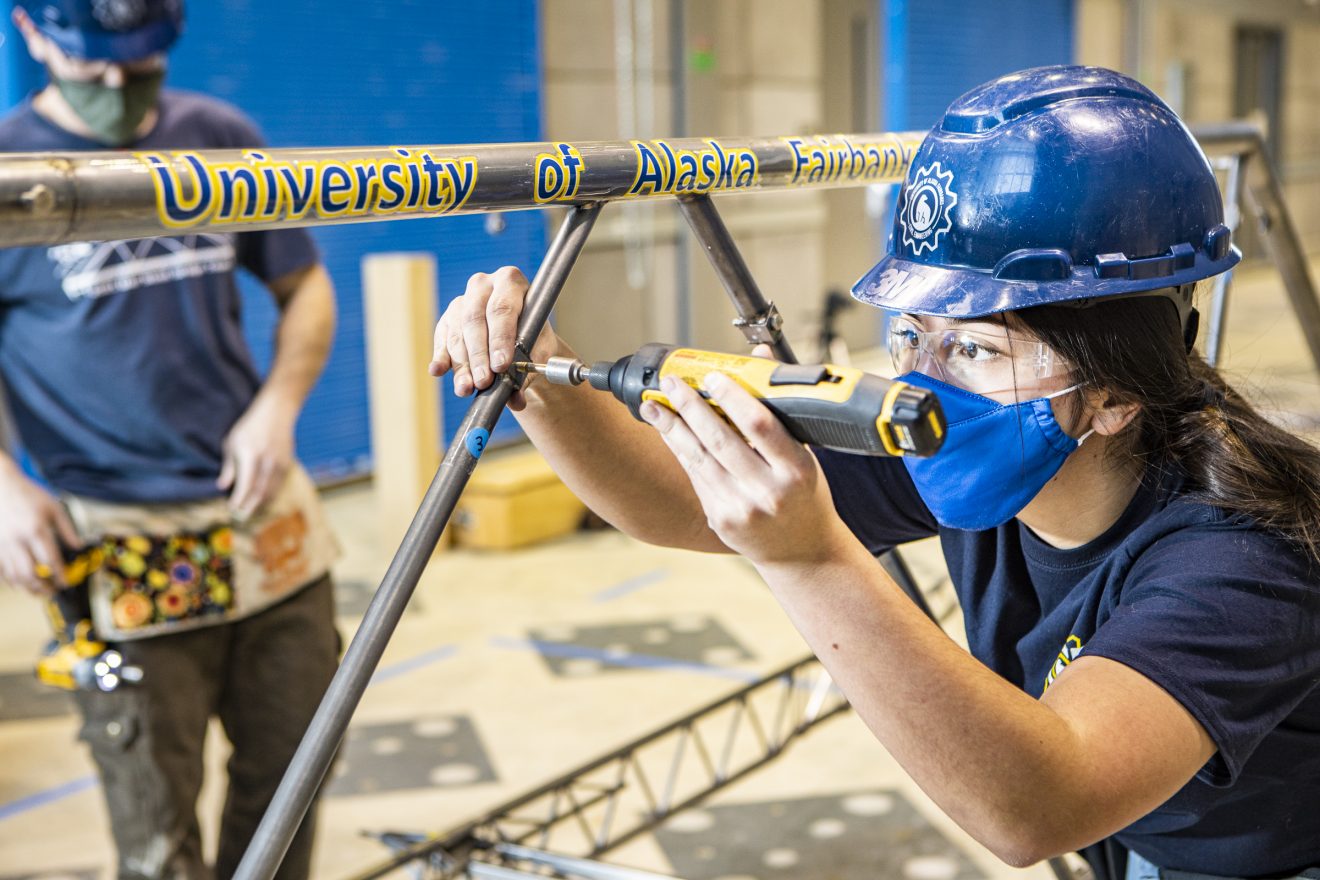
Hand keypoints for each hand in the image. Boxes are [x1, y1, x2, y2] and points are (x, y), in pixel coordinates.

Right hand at [0, 460, 80, 595]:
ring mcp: (4, 544)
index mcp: (36, 529)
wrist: (1, 486)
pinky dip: (11, 580)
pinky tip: (21, 583)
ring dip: (27, 587)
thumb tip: (79, 547)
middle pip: (30, 572)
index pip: (50, 560)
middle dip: (43, 587)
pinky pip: (2, 570)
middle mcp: (18, 540)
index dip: (59, 575)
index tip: (65, 583)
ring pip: (14, 574)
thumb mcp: (54, 508)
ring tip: (39, 592)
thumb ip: (68, 529)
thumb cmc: (29, 495)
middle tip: (52, 592)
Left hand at [217, 392, 296, 519]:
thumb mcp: (232, 442)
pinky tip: (263, 501)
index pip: (245, 483)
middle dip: (250, 507)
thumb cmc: (250, 427)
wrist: (277, 412)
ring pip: (271, 491)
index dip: (239, 499)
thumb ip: (229, 466)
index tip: (231, 508)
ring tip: (250, 512)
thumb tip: (222, 487)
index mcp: (250, 454)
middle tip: (241, 517)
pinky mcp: (287, 464)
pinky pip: (278, 485)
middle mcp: (267, 460)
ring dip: (260, 504)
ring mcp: (280, 463)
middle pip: (260, 492)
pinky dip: (270, 496)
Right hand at [428, 266, 564, 410]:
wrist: (523, 339)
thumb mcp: (537, 353)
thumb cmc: (534, 341)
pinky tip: (438, 370)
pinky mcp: (447, 319)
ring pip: (458, 333)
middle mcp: (483, 285)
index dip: (501, 338)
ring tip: (468, 388)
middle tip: (484, 382)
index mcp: (510, 281)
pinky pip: (442, 339)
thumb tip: (515, 400)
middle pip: (476, 320)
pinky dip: (441, 357)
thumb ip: (526, 373)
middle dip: (479, 355)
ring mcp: (462, 300)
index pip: (502, 308)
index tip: (501, 365)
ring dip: (462, 364)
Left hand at [639, 370, 850, 566]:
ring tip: (652, 406)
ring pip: (699, 459)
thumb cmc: (806, 496)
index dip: (732, 398)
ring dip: (672, 429)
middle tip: (670, 383)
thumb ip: (781, 410)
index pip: (760, 425)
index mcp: (797, 470)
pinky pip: (696, 477)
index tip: (712, 377)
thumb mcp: (806, 454)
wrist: (802, 552)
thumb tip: (759, 358)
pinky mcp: (721, 520)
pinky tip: (668, 432)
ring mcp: (742, 508)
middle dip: (690, 407)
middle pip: (720, 439)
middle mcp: (768, 491)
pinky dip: (681, 451)